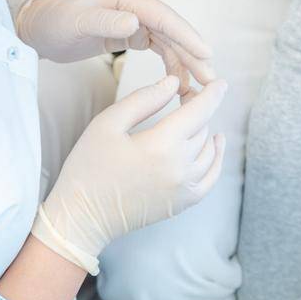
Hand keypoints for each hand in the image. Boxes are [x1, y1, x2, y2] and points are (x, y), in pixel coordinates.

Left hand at [7, 0, 215, 94]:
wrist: (39, 28)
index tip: (206, 53)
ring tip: (198, 88)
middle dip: (193, 54)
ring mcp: (136, 18)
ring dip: (185, 63)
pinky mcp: (133, 33)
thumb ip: (105, 21)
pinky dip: (171, 65)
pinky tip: (179, 83)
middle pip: (172, 30)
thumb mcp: (76, 22)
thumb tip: (135, 23)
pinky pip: (160, 48)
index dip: (186, 35)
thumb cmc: (55, 22)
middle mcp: (136, 5)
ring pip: (170, 41)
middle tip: (210, 79)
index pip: (163, 16)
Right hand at [33, 76, 227, 273]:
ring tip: (193, 117)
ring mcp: (183, 189)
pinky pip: (211, 177)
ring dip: (205, 130)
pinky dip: (216, 158)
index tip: (219, 82)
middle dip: (199, 108)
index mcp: (161, 145)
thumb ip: (143, 99)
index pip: (199, 112)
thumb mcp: (108, 123)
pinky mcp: (182, 204)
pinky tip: (214, 144)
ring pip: (209, 150)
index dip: (212, 94)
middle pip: (202, 128)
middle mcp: (179, 168)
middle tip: (184, 95)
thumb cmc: (89, 167)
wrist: (81, 217)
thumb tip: (172, 83)